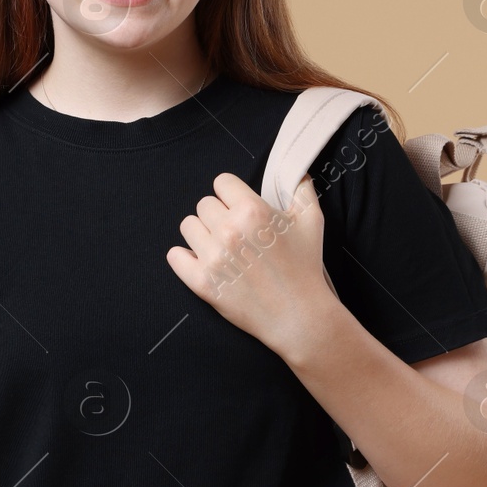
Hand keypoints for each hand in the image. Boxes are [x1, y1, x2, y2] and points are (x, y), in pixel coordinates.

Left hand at [165, 171, 334, 354]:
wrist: (299, 315)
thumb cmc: (305, 267)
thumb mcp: (312, 220)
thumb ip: (301, 189)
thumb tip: (295, 172)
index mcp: (252, 210)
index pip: (222, 182)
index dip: (232, 193)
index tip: (239, 206)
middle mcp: (229, 230)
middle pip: (204, 204)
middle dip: (219, 214)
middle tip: (235, 231)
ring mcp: (212, 257)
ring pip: (188, 226)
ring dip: (202, 233)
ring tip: (221, 246)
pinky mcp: (202, 282)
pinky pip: (174, 256)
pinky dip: (185, 256)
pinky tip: (202, 260)